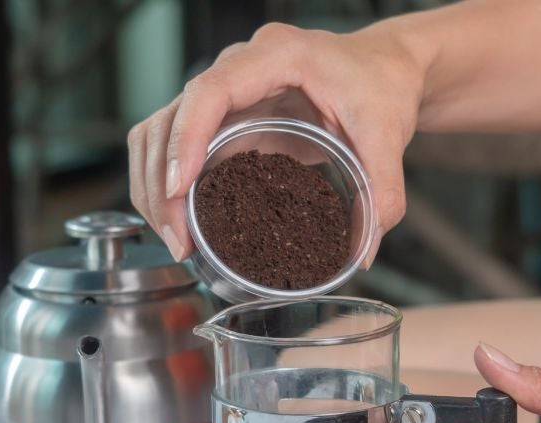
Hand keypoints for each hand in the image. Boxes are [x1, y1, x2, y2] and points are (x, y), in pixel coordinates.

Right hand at [127, 21, 424, 261]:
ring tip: (175, 239)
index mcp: (277, 56)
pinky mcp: (221, 119)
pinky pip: (173, 144)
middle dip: (160, 182)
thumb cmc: (379, 85)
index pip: (209, 91)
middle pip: (169, 117)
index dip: (185, 139)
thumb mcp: (388, 134)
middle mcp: (238, 67)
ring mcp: (224, 93)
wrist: (380, 69)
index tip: (178, 187)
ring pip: (158, 131)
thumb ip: (384, 189)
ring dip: (152, 186)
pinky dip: (166, 184)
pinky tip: (180, 222)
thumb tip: (366, 249)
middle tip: (178, 239)